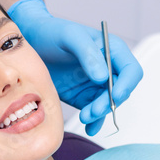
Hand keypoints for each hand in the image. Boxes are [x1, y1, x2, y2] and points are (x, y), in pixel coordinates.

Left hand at [8, 0, 142, 135]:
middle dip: (108, 103)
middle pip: (120, 91)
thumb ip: (88, 53)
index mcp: (111, 50)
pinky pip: (94, 111)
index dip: (127, 85)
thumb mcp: (69, 36)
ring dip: (99, 114)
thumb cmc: (50, 32)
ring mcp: (95, 84)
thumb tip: (103, 77)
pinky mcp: (82, 96)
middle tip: (93, 110)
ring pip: (107, 104)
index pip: (130, 70)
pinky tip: (89, 127)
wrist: (29, 43)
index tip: (115, 96)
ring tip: (85, 117)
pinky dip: (94, 121)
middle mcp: (107, 68)